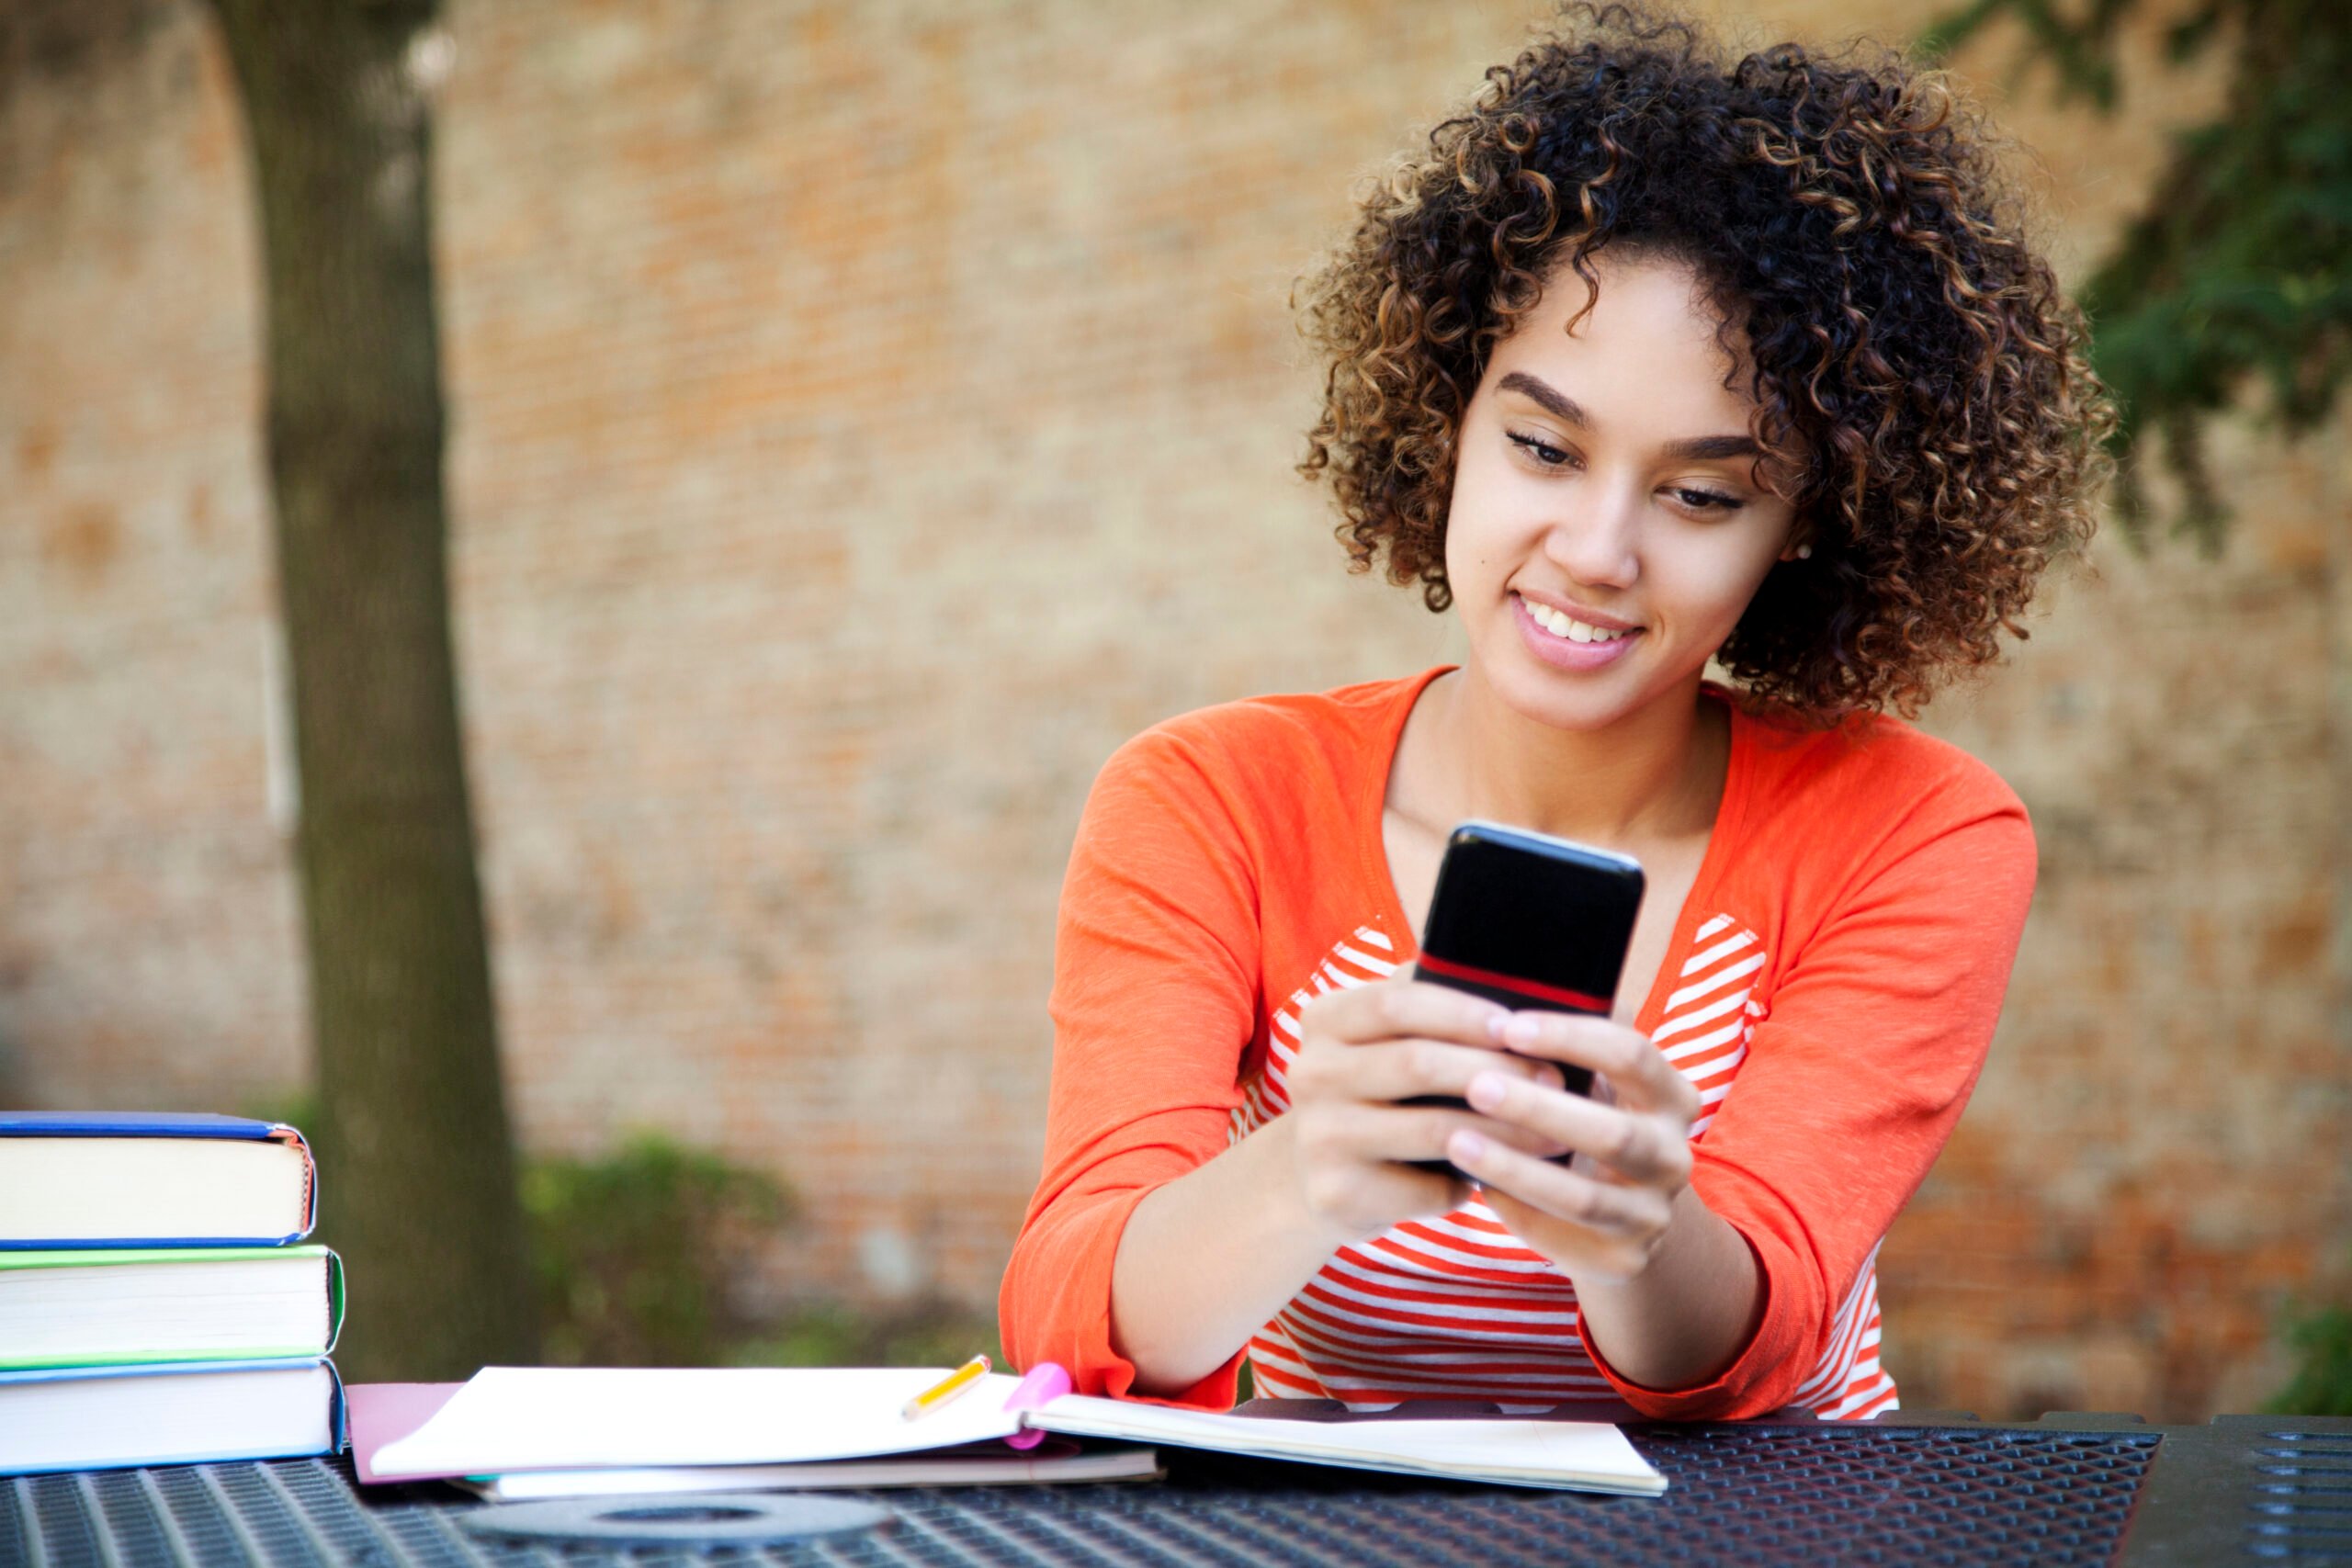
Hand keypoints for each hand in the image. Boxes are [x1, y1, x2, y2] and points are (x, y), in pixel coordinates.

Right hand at [1283, 979, 1567, 1239]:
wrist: (1315, 1179)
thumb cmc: (1377, 1096)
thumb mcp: (1382, 1043)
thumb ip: (1425, 1010)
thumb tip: (1517, 981)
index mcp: (1324, 1020)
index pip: (1396, 1002)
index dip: (1462, 1012)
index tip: (1517, 1025)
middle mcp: (1309, 1073)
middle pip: (1418, 1062)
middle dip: (1498, 1071)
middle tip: (1554, 1080)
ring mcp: (1319, 1136)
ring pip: (1433, 1129)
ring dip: (1506, 1132)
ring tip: (1554, 1133)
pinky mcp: (1337, 1193)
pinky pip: (1429, 1187)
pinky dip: (1472, 1180)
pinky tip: (1500, 1178)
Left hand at [1442, 1012, 1700, 1282]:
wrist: (1625, 1214)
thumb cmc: (1588, 1117)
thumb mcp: (1594, 1080)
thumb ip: (1564, 1042)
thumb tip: (1489, 978)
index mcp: (1672, 1095)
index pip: (1630, 1053)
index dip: (1569, 1037)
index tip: (1506, 1025)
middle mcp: (1675, 1156)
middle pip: (1611, 1132)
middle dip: (1538, 1107)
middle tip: (1474, 1084)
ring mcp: (1654, 1214)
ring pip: (1581, 1196)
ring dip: (1514, 1166)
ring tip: (1455, 1140)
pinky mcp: (1623, 1260)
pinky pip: (1558, 1236)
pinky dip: (1512, 1207)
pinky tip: (1468, 1183)